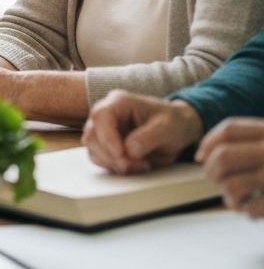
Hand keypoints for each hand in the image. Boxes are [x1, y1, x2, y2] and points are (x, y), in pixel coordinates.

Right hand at [82, 91, 203, 173]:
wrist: (177, 129)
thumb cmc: (172, 123)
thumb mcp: (167, 128)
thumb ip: (147, 138)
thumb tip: (129, 151)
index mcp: (120, 102)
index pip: (101, 116)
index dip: (107, 137)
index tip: (121, 155)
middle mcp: (107, 113)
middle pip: (92, 134)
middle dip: (111, 155)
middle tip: (134, 165)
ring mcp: (104, 128)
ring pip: (92, 147)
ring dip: (111, 162)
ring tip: (136, 166)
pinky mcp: (105, 143)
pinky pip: (98, 156)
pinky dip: (111, 165)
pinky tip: (130, 166)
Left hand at [196, 117, 263, 216]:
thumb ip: (246, 142)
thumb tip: (200, 157)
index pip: (229, 129)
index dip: (208, 143)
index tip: (199, 158)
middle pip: (224, 155)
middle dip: (212, 172)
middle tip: (217, 182)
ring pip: (233, 184)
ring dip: (227, 195)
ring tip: (234, 199)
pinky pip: (251, 207)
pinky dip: (245, 210)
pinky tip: (250, 210)